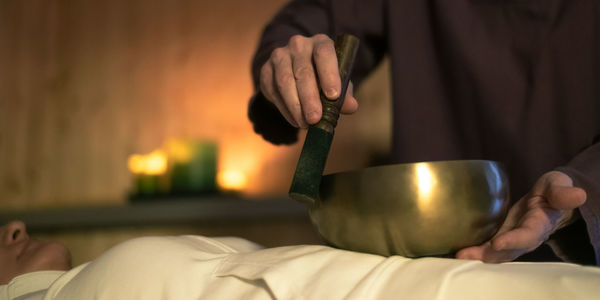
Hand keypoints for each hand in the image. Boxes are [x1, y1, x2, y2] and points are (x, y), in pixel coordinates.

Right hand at [259, 34, 358, 127]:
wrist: (295, 69)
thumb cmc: (322, 76)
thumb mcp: (337, 81)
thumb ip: (345, 93)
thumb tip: (351, 107)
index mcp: (320, 43)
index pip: (324, 53)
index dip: (329, 74)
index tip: (333, 96)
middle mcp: (298, 45)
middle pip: (303, 71)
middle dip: (309, 98)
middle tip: (315, 119)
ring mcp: (280, 56)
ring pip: (285, 82)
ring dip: (295, 106)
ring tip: (305, 124)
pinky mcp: (266, 70)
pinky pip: (274, 91)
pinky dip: (285, 109)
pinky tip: (295, 120)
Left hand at [456, 171, 586, 262]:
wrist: (550, 200)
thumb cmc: (552, 190)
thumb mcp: (557, 185)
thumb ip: (562, 192)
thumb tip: (577, 195)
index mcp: (540, 224)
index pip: (527, 235)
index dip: (513, 240)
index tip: (498, 243)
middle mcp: (526, 237)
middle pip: (508, 250)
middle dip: (488, 254)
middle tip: (466, 254)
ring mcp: (514, 240)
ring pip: (497, 253)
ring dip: (478, 255)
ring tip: (459, 255)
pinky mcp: (503, 237)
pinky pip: (490, 248)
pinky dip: (476, 251)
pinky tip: (459, 251)